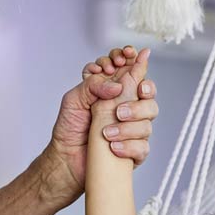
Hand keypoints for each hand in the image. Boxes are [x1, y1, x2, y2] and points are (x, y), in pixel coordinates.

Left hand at [44, 46, 157, 201]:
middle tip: (119, 110)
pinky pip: (143, 147)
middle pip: (149, 96)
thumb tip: (116, 86)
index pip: (134, 72)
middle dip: (138, 101)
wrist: (65, 158)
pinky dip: (129, 146)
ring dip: (129, 126)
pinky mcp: (134, 151)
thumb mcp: (74, 99)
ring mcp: (133, 129)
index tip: (133, 56)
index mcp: (116, 92)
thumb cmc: (69, 128)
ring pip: (148, 122)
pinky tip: (113, 147)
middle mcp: (127, 108)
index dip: (137, 62)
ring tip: (106, 132)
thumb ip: (92, 85)